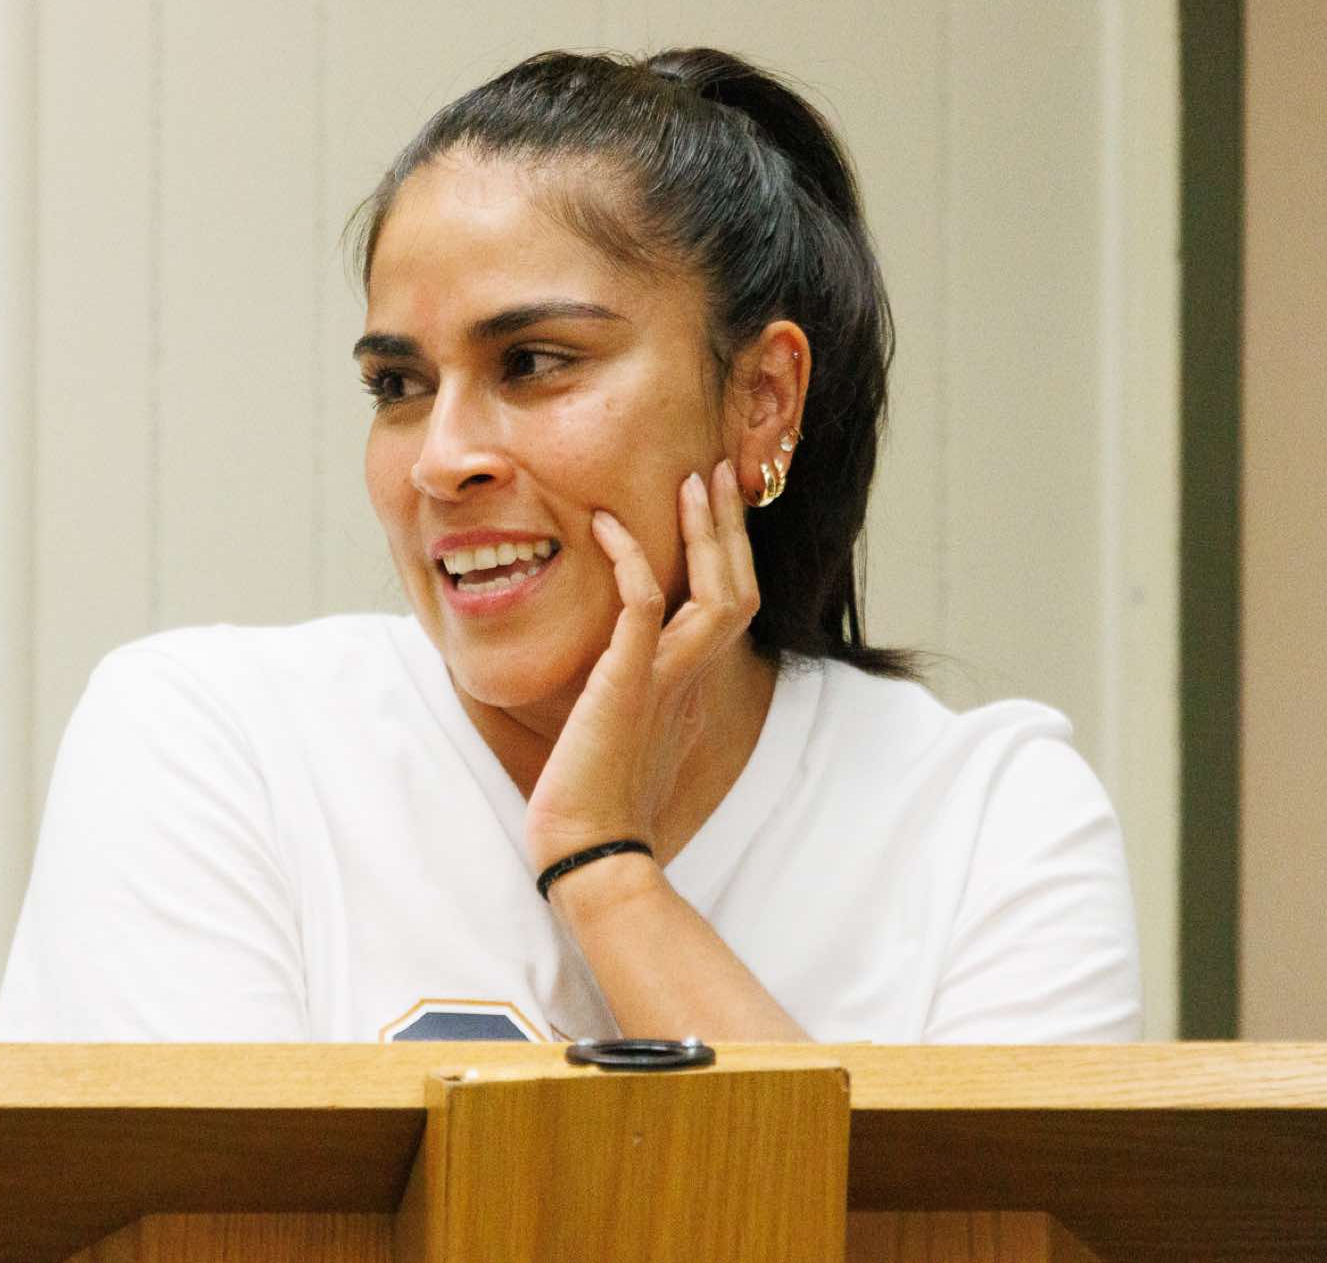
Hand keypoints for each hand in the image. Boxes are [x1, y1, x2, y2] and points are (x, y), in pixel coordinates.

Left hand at [524, 459, 761, 877]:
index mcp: (693, 690)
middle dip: (729, 528)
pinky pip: (642, 605)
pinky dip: (630, 560)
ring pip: (714, 592)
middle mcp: (692, 680)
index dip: (728, 557)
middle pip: (738, 590)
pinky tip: (605, 525)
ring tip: (691, 481)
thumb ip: (628, 697)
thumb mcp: (621, 736)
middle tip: (715, 472)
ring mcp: (667, 681)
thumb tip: (611, 672)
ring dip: (706, 532)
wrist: (588, 853)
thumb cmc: (594, 807)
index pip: (728, 609)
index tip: (712, 510)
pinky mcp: (629, 683)